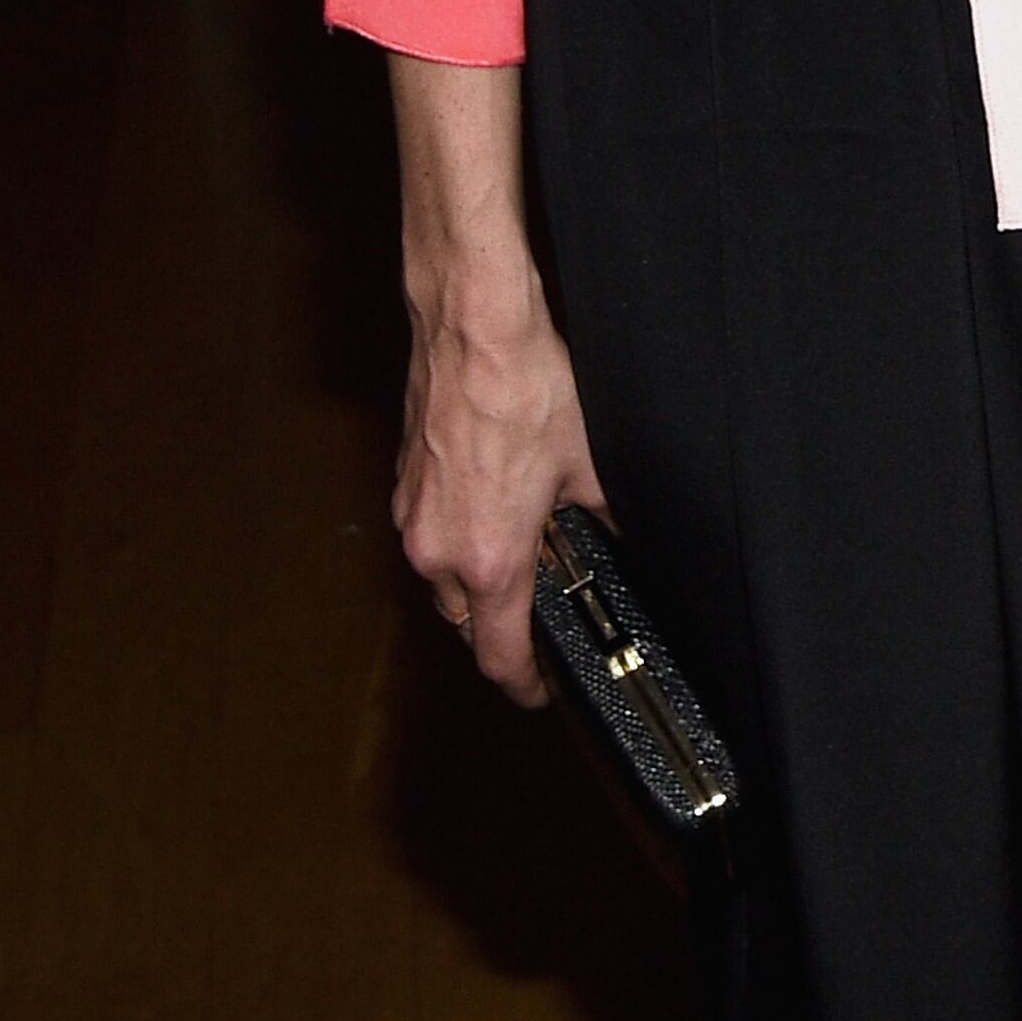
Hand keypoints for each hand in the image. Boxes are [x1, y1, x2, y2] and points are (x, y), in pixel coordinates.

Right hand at [394, 269, 601, 707]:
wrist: (472, 329)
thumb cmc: (524, 389)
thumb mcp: (588, 466)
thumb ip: (602, 518)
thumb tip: (618, 537)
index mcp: (490, 559)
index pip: (498, 655)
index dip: (524, 684)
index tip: (540, 691)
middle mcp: (439, 550)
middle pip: (467, 623)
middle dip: (502, 628)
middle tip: (541, 615)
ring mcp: (413, 518)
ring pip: (443, 582)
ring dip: (477, 583)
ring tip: (522, 553)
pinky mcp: (403, 486)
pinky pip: (429, 538)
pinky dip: (457, 542)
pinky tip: (491, 509)